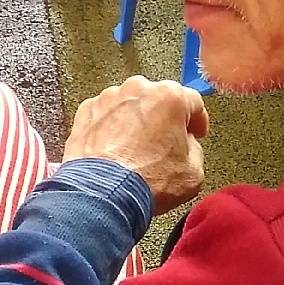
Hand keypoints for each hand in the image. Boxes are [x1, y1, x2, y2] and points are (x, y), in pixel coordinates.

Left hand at [62, 76, 208, 212]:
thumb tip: (187, 147)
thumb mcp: (193, 172)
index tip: (195, 131)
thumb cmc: (145, 181)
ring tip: (135, 153)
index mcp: (170, 97)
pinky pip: (105, 116)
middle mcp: (138, 90)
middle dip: (163, 120)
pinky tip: (114, 152)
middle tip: (164, 146)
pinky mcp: (86, 111)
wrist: (104, 194)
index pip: (193, 102)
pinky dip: (110, 129)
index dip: (197, 121)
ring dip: (134, 123)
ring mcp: (109, 99)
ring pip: (130, 106)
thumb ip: (195, 149)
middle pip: (158, 100)